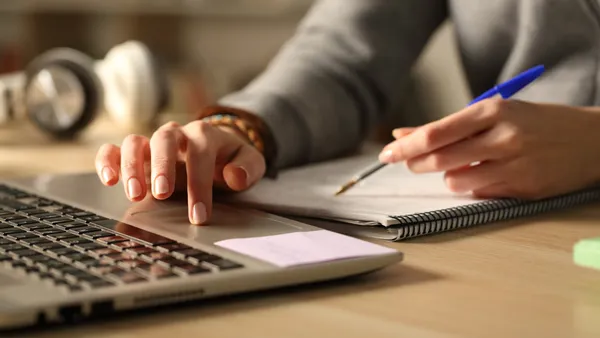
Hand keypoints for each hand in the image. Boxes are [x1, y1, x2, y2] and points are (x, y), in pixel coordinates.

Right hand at [95, 120, 265, 224]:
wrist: (218, 150)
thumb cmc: (231, 160)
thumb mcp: (250, 162)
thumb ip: (247, 168)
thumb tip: (234, 177)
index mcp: (205, 134)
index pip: (200, 153)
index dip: (199, 184)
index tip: (198, 214)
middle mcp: (177, 134)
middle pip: (164, 140)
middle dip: (162, 167)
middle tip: (162, 194)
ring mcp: (153, 143)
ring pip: (135, 142)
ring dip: (132, 166)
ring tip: (135, 194)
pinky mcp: (137, 153)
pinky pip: (115, 149)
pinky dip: (107, 160)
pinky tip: (109, 180)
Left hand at [378, 99, 599, 198]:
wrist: (590, 140)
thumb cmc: (535, 122)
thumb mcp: (494, 112)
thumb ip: (448, 125)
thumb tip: (403, 134)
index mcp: (492, 112)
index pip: (435, 133)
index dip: (405, 146)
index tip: (386, 153)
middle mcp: (502, 138)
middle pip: (439, 159)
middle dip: (416, 164)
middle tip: (410, 163)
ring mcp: (513, 166)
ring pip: (455, 182)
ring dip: (448, 177)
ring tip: (462, 165)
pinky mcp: (522, 190)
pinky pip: (478, 193)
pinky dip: (472, 186)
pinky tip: (486, 174)